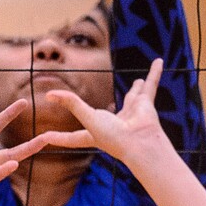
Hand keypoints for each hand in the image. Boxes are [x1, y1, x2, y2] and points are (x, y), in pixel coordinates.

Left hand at [42, 58, 167, 166]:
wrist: (141, 142)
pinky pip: (152, 84)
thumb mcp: (88, 118)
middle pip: (112, 113)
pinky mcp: (146, 104)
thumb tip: (49, 95)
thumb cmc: (113, 136)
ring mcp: (132, 113)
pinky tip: (158, 62)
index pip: (75, 136)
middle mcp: (115, 123)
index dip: (61, 137)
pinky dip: (155, 73)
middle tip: (110, 107)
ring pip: (135, 97)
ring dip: (137, 90)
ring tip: (137, 83)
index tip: (46, 138)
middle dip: (110, 111)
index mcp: (96, 133)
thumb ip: (71, 104)